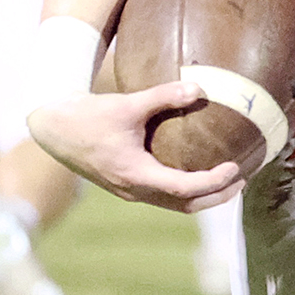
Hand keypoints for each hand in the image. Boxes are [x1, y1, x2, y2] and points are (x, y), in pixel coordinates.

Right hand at [28, 84, 244, 211]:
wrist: (53, 127)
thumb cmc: (87, 116)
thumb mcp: (126, 104)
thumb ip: (163, 96)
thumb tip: (200, 88)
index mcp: (134, 174)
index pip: (184, 189)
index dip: (213, 182)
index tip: (235, 168)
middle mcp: (133, 190)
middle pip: (185, 206)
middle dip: (216, 197)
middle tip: (242, 180)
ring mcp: (128, 191)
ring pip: (173, 205)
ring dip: (203, 197)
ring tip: (228, 180)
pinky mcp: (125, 185)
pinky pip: (162, 196)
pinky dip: (185, 191)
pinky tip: (197, 172)